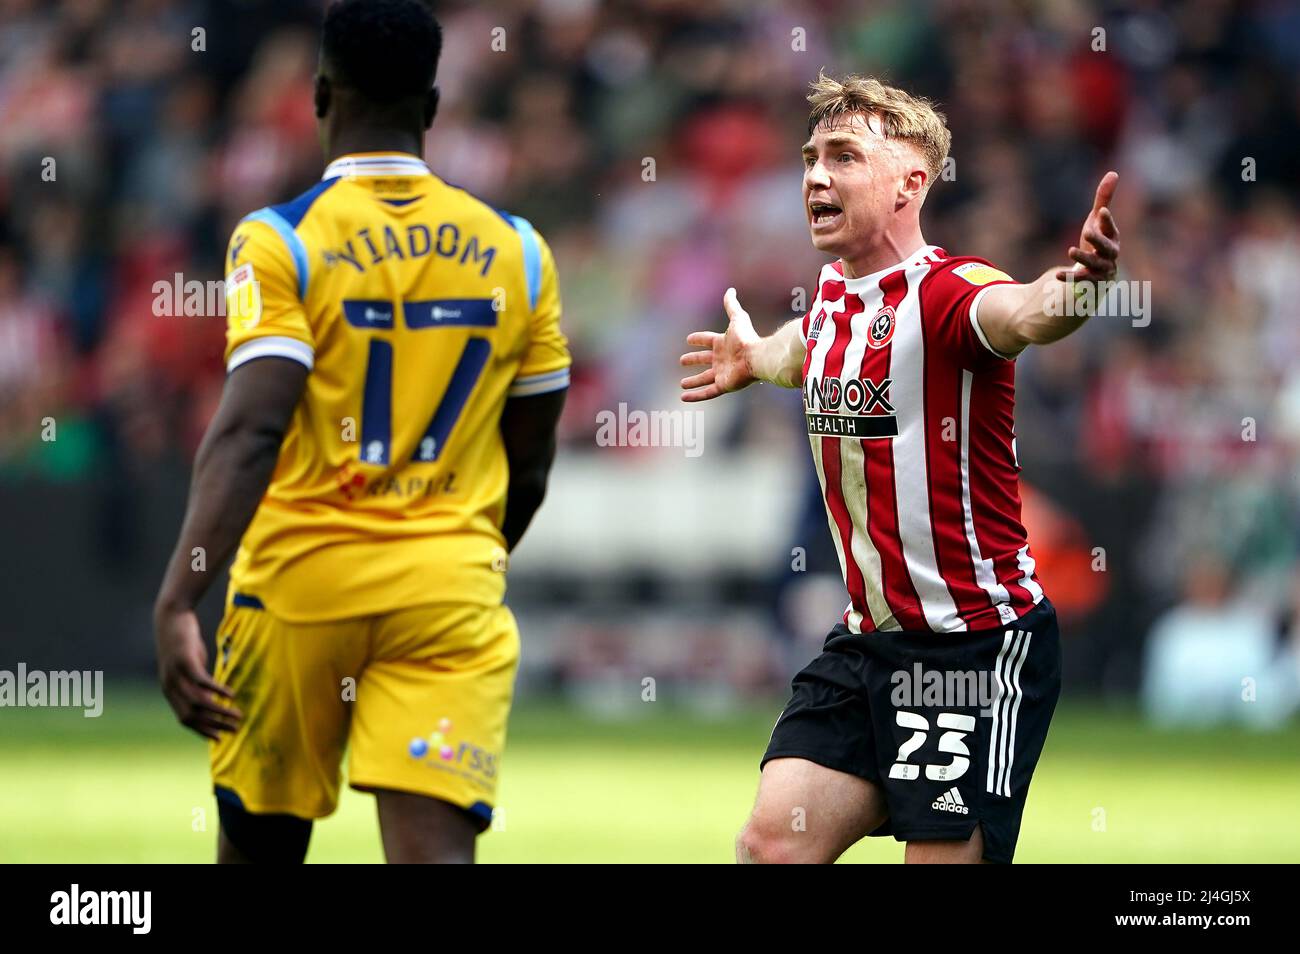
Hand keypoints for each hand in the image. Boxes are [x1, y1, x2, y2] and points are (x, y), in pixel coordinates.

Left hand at [154, 604, 240, 740]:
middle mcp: (170, 687)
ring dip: (219, 711)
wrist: (171, 616)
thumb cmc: (183, 642)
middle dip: (215, 725)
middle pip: (193, 715)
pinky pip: (202, 682)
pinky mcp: (185, 661)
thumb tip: (210, 698)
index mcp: (170, 691)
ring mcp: (176, 675)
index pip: (186, 720)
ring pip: (198, 702)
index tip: (221, 738)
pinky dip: (217, 690)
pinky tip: (231, 694)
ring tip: (238, 715)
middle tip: (235, 728)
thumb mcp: (189, 666)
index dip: (203, 731)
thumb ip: (195, 684)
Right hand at [679, 287, 759, 402]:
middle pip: (704, 360)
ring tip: (682, 384)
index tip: (689, 339)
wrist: (757, 356)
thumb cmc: (747, 338)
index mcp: (723, 344)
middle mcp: (722, 359)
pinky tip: (683, 398)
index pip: (707, 340)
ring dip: (693, 382)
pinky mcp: (723, 385)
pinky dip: (695, 396)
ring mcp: (722, 373)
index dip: (698, 339)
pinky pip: (707, 393)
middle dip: (694, 360)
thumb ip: (732, 305)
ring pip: (704, 378)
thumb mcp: (738, 318)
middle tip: (682, 361)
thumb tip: (730, 290)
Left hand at [1056, 171, 1119, 282]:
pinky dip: (1070, 278)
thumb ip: (1103, 199)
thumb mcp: (1097, 221)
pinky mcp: (1092, 283)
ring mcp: (1102, 270)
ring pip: (1095, 266)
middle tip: (1086, 232)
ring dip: (1083, 258)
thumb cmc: (1097, 241)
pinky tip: (1056, 274)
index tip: (1101, 211)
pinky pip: (1082, 281)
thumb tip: (1113, 173)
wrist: (1098, 272)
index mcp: (1113, 238)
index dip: (1107, 221)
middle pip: (1107, 249)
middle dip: (1098, 240)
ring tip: (1069, 250)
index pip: (1111, 229)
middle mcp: (1111, 255)